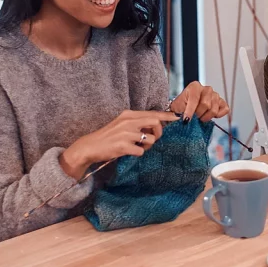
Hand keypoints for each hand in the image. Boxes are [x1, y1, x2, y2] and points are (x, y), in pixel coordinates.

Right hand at [60, 110, 179, 178]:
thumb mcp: (122, 124)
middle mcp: (128, 121)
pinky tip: (129, 152)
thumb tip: (156, 125)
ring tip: (138, 147)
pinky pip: (141, 151)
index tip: (177, 117)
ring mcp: (126, 133)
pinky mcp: (123, 146)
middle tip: (152, 138)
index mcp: (129, 115)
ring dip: (148, 146)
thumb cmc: (109, 136)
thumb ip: (137, 123)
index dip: (167, 115)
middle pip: (156, 123)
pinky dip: (138, 153)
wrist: (90, 146)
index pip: (152, 113)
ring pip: (151, 139)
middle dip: (159, 132)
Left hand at [168, 81, 229, 122]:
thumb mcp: (176, 108)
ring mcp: (216, 95)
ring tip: (200, 117)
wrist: (186, 109)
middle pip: (206, 104)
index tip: (186, 121)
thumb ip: (179, 112)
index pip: (194, 99)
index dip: (190, 111)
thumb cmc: (181, 108)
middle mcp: (207, 89)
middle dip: (198, 114)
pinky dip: (218, 115)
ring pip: (214, 109)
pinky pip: (225, 109)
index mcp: (195, 86)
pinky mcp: (222, 102)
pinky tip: (210, 116)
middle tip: (194, 117)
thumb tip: (185, 121)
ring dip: (206, 117)